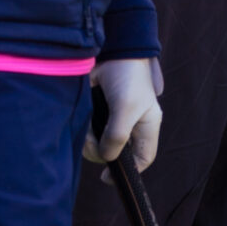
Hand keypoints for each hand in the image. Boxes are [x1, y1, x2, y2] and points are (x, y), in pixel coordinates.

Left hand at [84, 57, 162, 172]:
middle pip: (116, 153)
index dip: (130, 172)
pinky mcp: (97, 111)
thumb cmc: (127, 76)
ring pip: (99, 143)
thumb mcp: (126, 107)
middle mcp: (131, 124)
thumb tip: (107, 157)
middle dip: (101, 152)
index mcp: (147, 125)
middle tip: (88, 144)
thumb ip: (118, 134)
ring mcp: (113, 118)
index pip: (143, 157)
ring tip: (83, 130)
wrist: (111, 47)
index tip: (107, 178)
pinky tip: (80, 123)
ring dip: (88, 141)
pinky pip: (88, 130)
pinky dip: (81, 130)